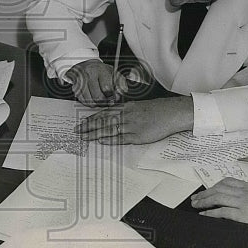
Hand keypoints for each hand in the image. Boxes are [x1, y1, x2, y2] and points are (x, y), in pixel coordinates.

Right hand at [64, 59, 127, 105]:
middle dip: (104, 102)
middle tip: (106, 100)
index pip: (107, 88)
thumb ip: (120, 83)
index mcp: (101, 70)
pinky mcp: (75, 87)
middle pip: (98, 97)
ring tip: (99, 98)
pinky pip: (82, 101)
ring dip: (96, 103)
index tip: (113, 97)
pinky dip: (88, 102)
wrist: (84, 65)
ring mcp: (81, 80)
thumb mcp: (113, 73)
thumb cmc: (100, 71)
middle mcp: (89, 74)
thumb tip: (120, 94)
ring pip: (90, 101)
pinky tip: (91, 97)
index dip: (111, 96)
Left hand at [74, 96, 192, 143]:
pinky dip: (110, 140)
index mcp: (126, 108)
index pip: (104, 113)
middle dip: (88, 126)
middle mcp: (126, 115)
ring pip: (109, 129)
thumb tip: (114, 116)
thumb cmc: (156, 110)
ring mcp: (131, 126)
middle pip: (103, 121)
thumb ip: (125, 111)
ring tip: (84, 137)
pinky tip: (101, 141)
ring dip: (95, 133)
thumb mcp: (138, 106)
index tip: (82, 122)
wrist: (171, 113)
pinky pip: (121, 138)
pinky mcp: (138, 136)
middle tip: (77, 131)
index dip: (92, 118)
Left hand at [190, 178, 247, 246]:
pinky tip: (204, 214)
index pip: (228, 182)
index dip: (215, 186)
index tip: (209, 190)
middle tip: (196, 198)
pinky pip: (222, 212)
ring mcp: (242, 203)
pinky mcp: (242, 215)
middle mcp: (244, 193)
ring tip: (196, 204)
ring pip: (218, 198)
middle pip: (219, 189)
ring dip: (204, 201)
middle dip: (205, 193)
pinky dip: (210, 212)